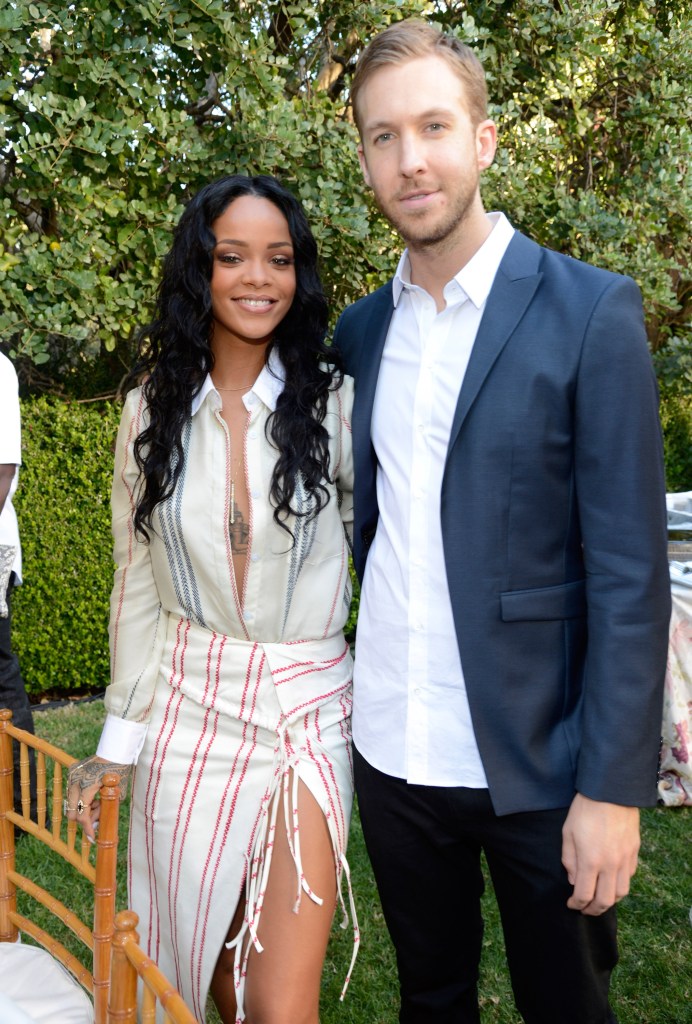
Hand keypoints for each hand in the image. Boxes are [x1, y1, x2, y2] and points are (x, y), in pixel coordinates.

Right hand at [66, 755, 130, 842]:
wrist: (116, 750)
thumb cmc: (120, 772)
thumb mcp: (117, 794)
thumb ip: (104, 811)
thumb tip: (95, 825)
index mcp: (88, 786)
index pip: (82, 815)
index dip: (88, 828)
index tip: (93, 838)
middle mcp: (75, 781)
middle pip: (71, 813)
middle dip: (84, 818)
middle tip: (98, 814)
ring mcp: (72, 776)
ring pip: (71, 803)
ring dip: (83, 808)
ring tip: (98, 802)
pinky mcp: (72, 772)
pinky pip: (72, 792)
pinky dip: (81, 798)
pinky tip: (94, 794)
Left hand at [562, 793, 639, 914]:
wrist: (611, 791)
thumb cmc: (585, 809)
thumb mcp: (567, 832)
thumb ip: (569, 860)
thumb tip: (573, 881)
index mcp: (590, 861)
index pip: (584, 895)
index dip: (576, 904)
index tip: (571, 904)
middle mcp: (610, 865)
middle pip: (605, 901)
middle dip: (593, 910)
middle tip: (584, 909)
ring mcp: (625, 860)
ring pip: (621, 893)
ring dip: (609, 901)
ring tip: (599, 899)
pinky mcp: (634, 852)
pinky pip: (629, 877)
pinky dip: (620, 885)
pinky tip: (611, 881)